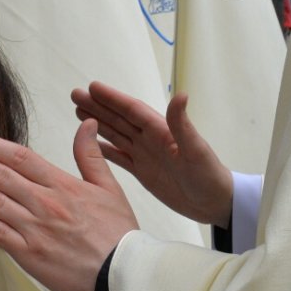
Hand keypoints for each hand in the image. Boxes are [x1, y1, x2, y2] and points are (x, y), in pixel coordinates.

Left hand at [0, 121, 138, 290]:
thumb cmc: (118, 234)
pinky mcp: (30, 254)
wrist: (123, 275)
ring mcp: (36, 229)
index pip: (20, 158)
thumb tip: (86, 123)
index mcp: (63, 185)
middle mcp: (45, 204)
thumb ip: (91, 155)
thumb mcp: (110, 188)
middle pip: (0, 176)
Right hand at [72, 81, 233, 226]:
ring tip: (78, 110)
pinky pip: (119, 157)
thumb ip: (183, 125)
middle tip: (76, 94)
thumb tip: (181, 95)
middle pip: (119, 118)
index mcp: (162, 131)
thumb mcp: (197, 150)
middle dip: (98, 106)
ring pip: (116, 134)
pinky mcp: (143, 171)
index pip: (133, 110)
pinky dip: (103, 149)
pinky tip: (90, 144)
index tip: (93, 87)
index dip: (113, 99)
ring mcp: (145, 155)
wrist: (215, 203)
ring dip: (98, 123)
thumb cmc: (210, 176)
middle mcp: (151, 139)